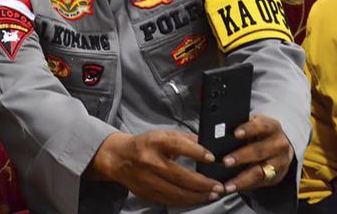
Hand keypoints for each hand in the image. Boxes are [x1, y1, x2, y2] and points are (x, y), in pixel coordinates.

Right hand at [90, 131, 222, 205]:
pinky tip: (196, 198)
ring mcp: (148, 179)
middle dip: (203, 183)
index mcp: (155, 142)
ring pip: (177, 193)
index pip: (179, 146)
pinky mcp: (147, 193)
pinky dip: (186, 201)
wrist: (118, 158)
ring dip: (198, 196)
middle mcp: (150, 161)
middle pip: (181, 176)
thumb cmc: (144, 145)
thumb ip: (185, 139)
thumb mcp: (163, 135)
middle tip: (218, 186)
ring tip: (212, 194)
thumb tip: (208, 145)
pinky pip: (170, 200)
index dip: (197, 152)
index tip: (212, 158)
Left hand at [220, 115, 293, 193]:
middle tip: (225, 161)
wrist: (279, 146)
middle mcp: (279, 144)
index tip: (236, 133)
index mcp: (271, 127)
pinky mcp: (277, 177)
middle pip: (260, 151)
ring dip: (242, 179)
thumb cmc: (259, 133)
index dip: (249, 129)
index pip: (261, 126)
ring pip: (260, 171)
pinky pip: (259, 183)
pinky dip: (244, 186)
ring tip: (228, 183)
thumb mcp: (252, 125)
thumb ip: (238, 126)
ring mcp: (280, 162)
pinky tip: (232, 187)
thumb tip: (217, 129)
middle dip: (241, 157)